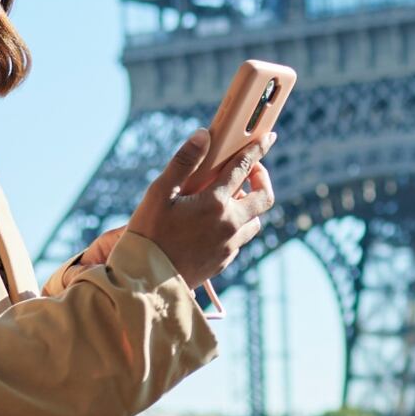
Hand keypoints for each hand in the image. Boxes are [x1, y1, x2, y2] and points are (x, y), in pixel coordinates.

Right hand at [127, 131, 275, 290]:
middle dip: (262, 179)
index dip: (258, 149)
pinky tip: (217, 223)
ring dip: (249, 206)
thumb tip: (203, 134)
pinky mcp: (224, 261)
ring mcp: (229, 245)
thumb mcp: (159, 193)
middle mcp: (229, 224)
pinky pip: (240, 239)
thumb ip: (184, 162)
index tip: (268, 137)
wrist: (146, 281)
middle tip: (251, 170)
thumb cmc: (148, 233)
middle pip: (264, 198)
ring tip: (231, 198)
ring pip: (254, 221)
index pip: (243, 168)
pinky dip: (236, 226)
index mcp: (214, 203)